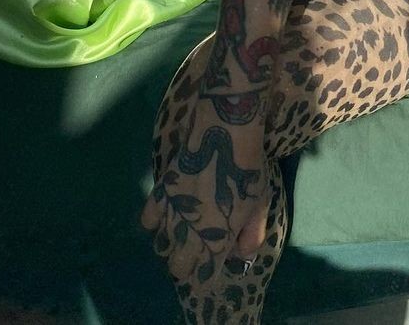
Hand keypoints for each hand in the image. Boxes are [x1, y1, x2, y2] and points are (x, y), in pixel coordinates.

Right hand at [141, 96, 271, 288]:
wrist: (225, 132)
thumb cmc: (248, 168)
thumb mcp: (260, 203)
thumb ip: (251, 233)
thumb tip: (242, 253)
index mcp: (217, 240)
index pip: (204, 276)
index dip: (208, 273)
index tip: (214, 262)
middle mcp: (190, 234)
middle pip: (178, 268)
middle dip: (188, 264)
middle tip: (200, 248)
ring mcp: (172, 214)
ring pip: (162, 246)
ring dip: (173, 243)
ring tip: (187, 229)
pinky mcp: (159, 194)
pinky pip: (148, 220)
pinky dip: (155, 221)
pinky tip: (168, 212)